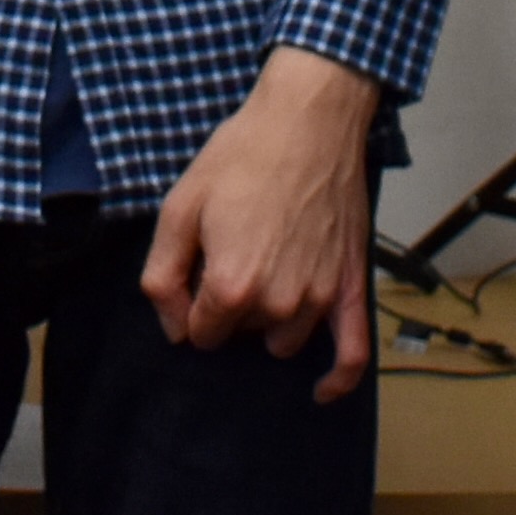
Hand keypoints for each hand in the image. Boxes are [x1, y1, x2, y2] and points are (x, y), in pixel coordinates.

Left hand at [141, 48, 384, 403]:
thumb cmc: (241, 158)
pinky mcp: (351, 286)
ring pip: (283, 341)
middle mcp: (279, 302)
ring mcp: (320, 298)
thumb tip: (173, 329)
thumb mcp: (179, 207)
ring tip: (265, 267)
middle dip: (228, 307)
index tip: (195, 271)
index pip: (201, 333)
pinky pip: (352, 353)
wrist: (308, 122)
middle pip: (240, 334)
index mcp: (232, 285)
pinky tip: (319, 392)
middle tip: (230, 252)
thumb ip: (162, 277)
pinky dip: (337, 380)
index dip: (191, 305)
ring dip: (268, 321)